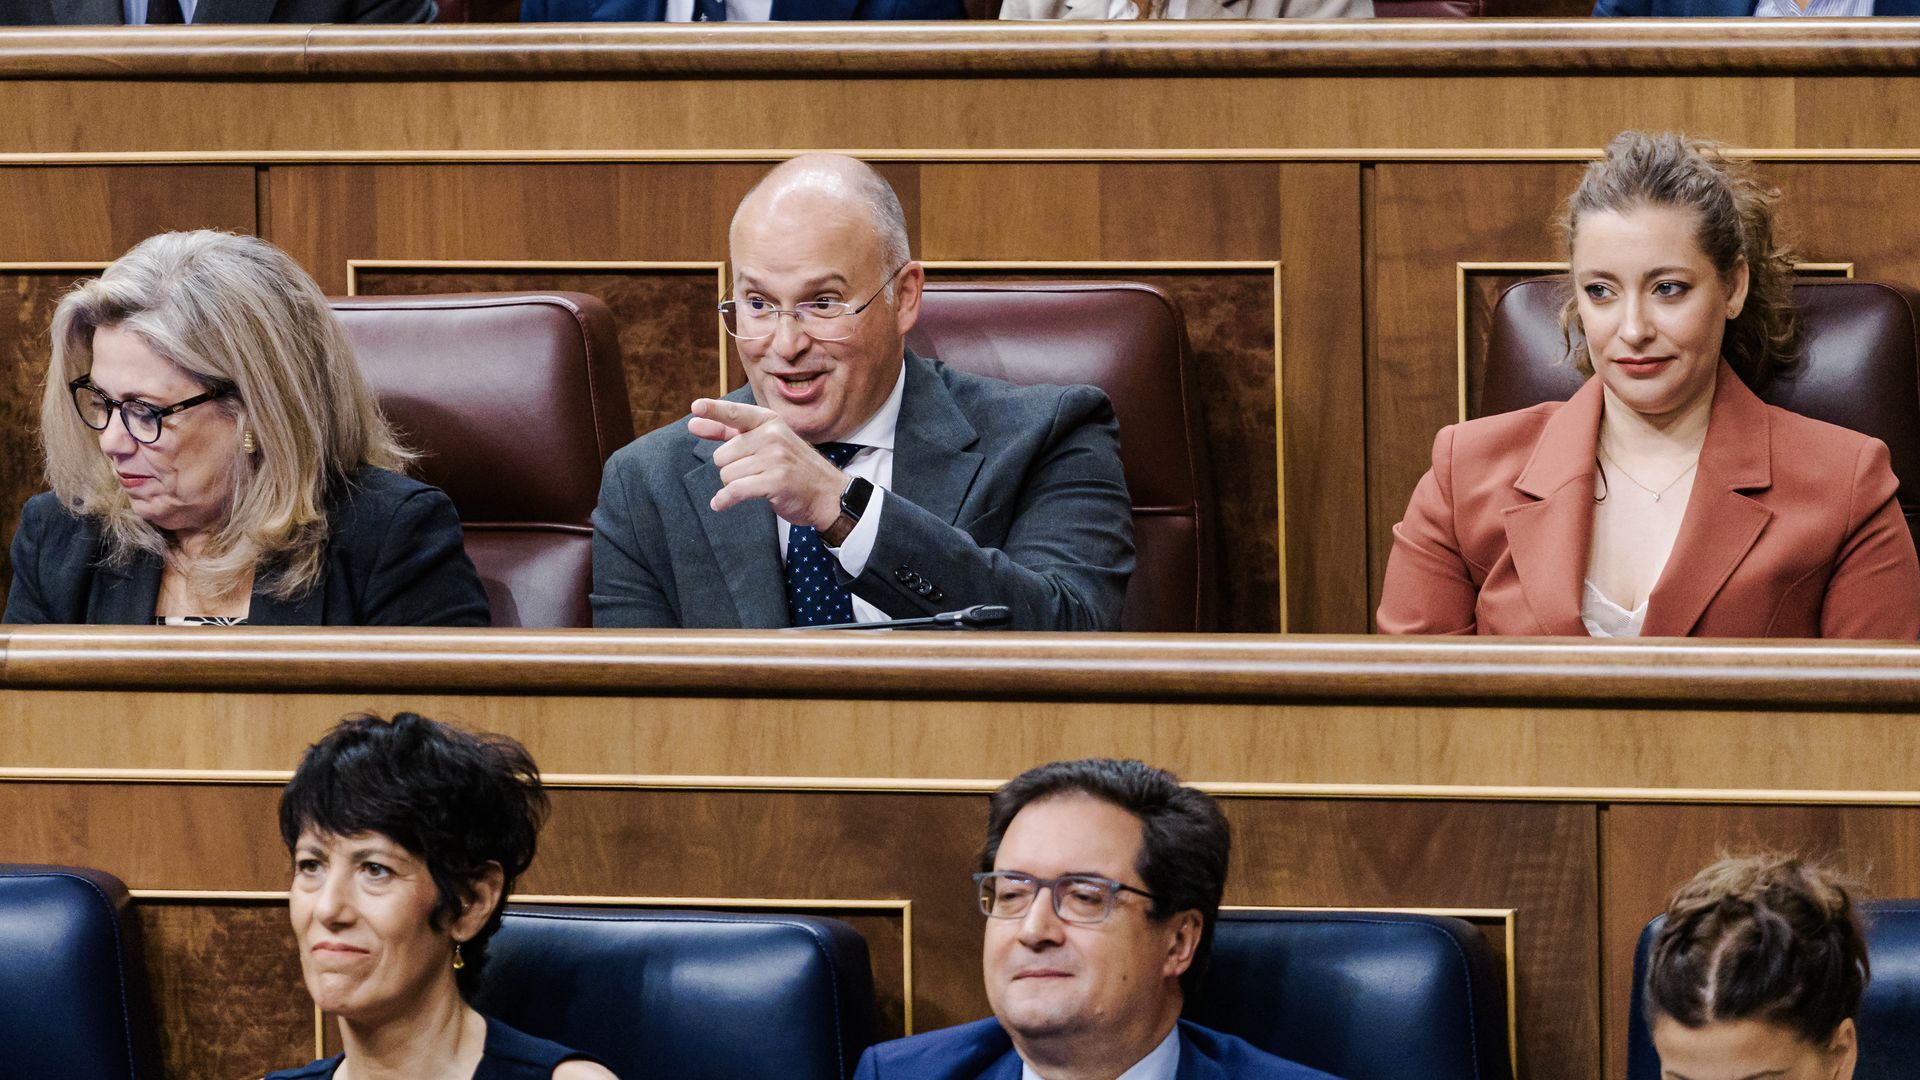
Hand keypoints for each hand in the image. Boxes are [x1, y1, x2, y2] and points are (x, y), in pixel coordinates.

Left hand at [690, 398, 844, 529]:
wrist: (827, 494)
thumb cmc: (794, 469)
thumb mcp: (768, 443)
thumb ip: (731, 432)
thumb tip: (694, 423)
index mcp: (769, 422)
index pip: (735, 414)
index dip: (713, 410)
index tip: (695, 407)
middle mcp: (772, 436)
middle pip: (722, 455)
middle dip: (730, 469)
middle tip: (754, 474)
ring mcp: (775, 458)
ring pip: (726, 474)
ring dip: (733, 485)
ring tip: (756, 485)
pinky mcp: (775, 481)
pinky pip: (734, 490)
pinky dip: (725, 500)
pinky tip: (722, 503)